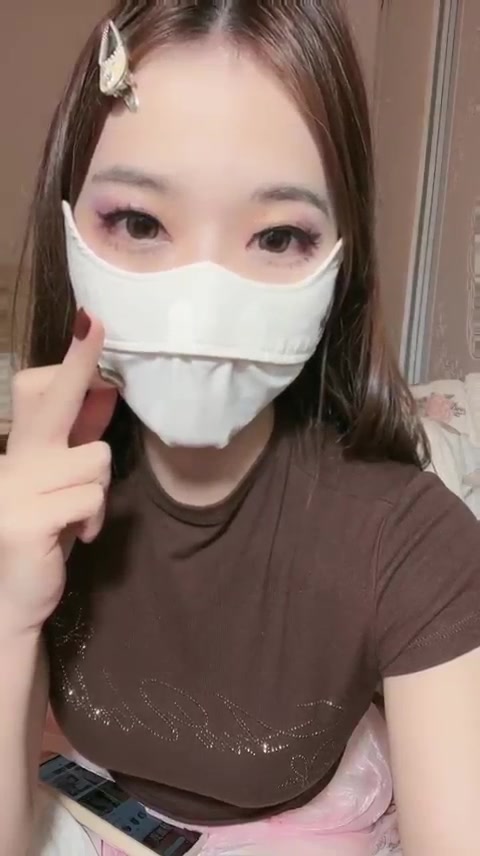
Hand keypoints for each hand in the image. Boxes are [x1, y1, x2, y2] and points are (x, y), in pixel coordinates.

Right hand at [0, 310, 116, 634]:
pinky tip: (79, 535)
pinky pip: (91, 497)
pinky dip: (95, 518)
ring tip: (81, 515)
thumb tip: (106, 389)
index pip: (39, 390)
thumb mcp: (64, 482)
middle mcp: (14, 459)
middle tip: (94, 323)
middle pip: (53, 402)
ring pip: (95, 459)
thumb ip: (80, 438)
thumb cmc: (46, 532)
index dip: (70, 363)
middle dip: (78, 363)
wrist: (15, 596)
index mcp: (23, 447)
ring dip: (100, 489)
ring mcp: (15, 487)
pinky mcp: (27, 518)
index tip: (89, 322)